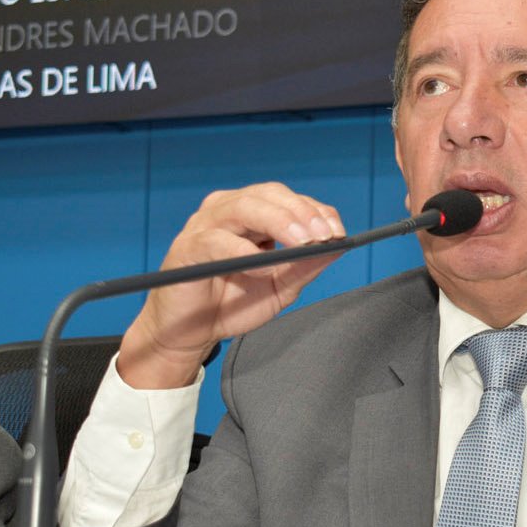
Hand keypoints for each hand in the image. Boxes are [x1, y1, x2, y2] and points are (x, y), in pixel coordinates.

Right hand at [118, 182, 345, 388]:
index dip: (315, 211)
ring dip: (279, 223)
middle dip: (301, 213)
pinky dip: (243, 252)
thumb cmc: (231, 305)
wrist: (190, 333)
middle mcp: (228, 211)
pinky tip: (262, 268)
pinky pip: (217, 240)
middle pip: (269, 194)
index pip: (289, 199)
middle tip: (323, 235)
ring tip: (302, 243)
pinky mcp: (187, 247)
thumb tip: (338, 247)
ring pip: (245, 207)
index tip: (338, 232)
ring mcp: (205, 225)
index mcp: (252, 215)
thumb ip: (305, 266)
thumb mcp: (280, 287)